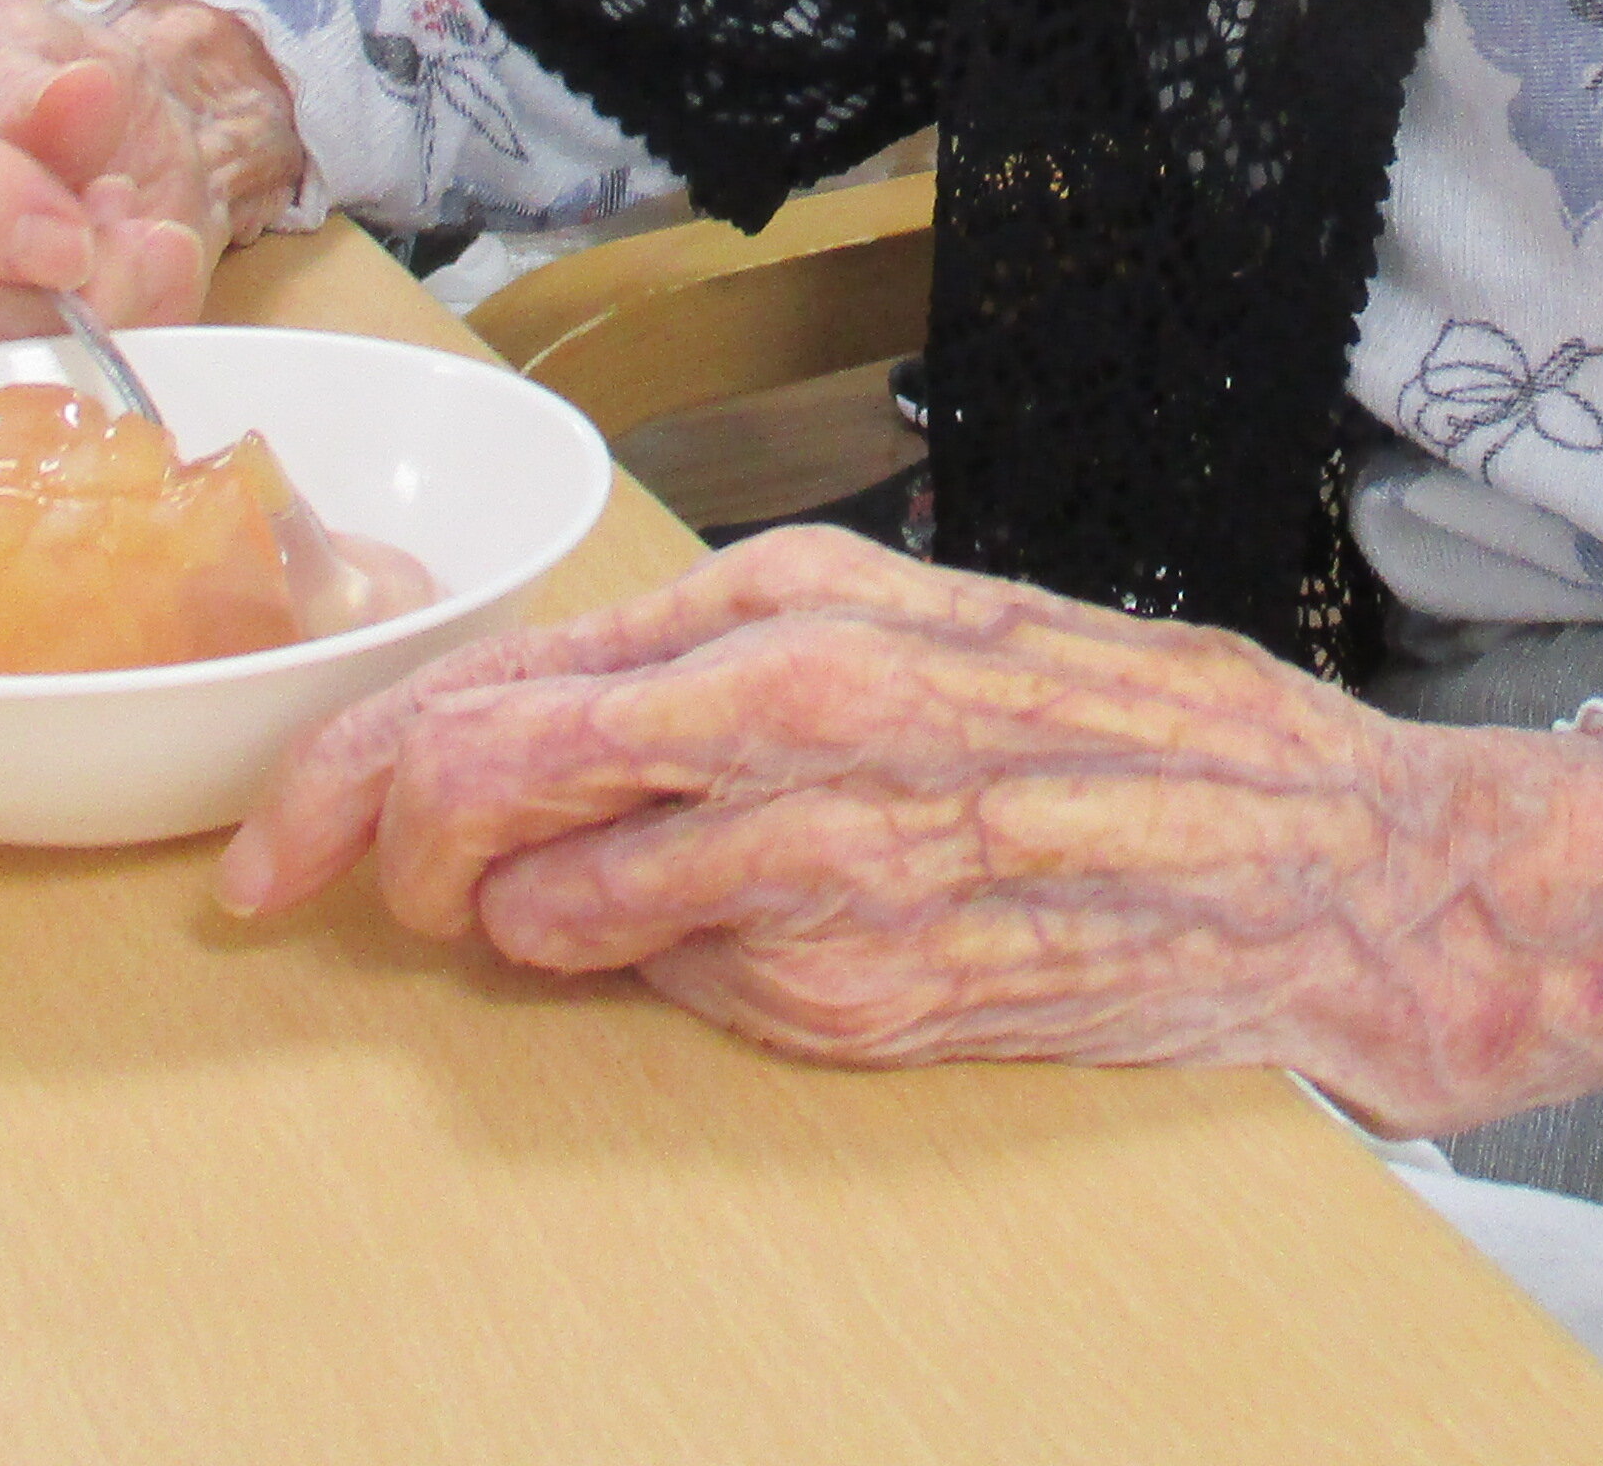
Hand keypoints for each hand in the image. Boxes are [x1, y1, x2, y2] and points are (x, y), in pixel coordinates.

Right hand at [0, 0, 309, 387]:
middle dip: (33, 302)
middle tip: (135, 263)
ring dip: (51, 350)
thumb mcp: (39, 48)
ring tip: (127, 279)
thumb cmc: (32, 91)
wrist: (90, 158)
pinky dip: (43, 402)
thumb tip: (77, 98)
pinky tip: (100, 349)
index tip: (72, 243)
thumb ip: (37, 81)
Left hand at [216, 525, 1602, 1132]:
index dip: (334, 772)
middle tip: (375, 897)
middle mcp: (795, 713)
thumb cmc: (1123, 734)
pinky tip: (768, 947)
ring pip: (557, 911)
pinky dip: (686, 985)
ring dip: (532, 929)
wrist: (1331, 859)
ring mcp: (831, 864)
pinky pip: (694, 1000)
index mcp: (792, 602)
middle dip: (384, 854)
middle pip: (477, 781)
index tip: (271, 847)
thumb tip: (520, 742)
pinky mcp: (874, 994)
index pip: (484, 679)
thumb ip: (714, 676)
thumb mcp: (908, 629)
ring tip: (601, 910)